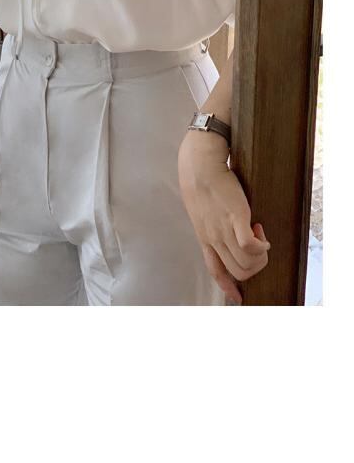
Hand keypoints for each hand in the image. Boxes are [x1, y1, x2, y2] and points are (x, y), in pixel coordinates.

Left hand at [177, 123, 268, 304]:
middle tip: (259, 247)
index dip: (228, 287)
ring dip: (261, 256)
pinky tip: (261, 233)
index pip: (216, 272)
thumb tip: (223, 227)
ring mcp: (223, 231)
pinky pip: (250, 246)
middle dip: (255, 267)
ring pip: (247, 263)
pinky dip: (261, 246)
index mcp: (205, 240)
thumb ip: (212, 224)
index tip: (238, 297)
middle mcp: (214, 240)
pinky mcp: (235, 218)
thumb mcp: (202, 211)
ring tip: (260, 237)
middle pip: (239, 272)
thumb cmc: (201, 182)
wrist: (199, 165)